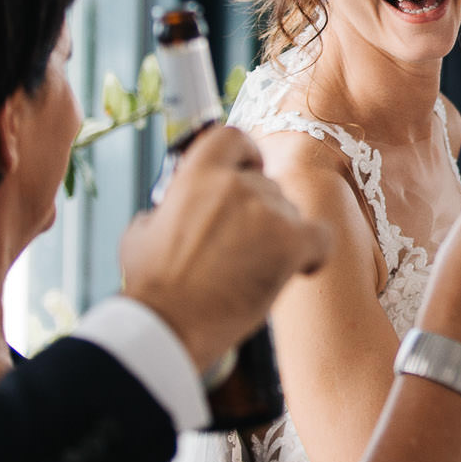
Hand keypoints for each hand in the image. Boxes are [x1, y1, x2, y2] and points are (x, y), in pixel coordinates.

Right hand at [118, 126, 332, 373]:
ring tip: (253, 272)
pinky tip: (298, 270)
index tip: (246, 173)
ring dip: (279, 236)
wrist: (169, 323)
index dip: (245, 155)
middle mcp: (236, 183)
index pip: (234, 137)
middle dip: (260, 213)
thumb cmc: (152, 286)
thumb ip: (164, 212)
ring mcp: (267, 210)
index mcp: (197, 174)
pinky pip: (320, 237)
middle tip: (242, 249)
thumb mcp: (140, 233)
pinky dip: (313, 254)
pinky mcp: (291, 242)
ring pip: (290, 212)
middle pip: (267, 184)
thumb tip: (166, 214)